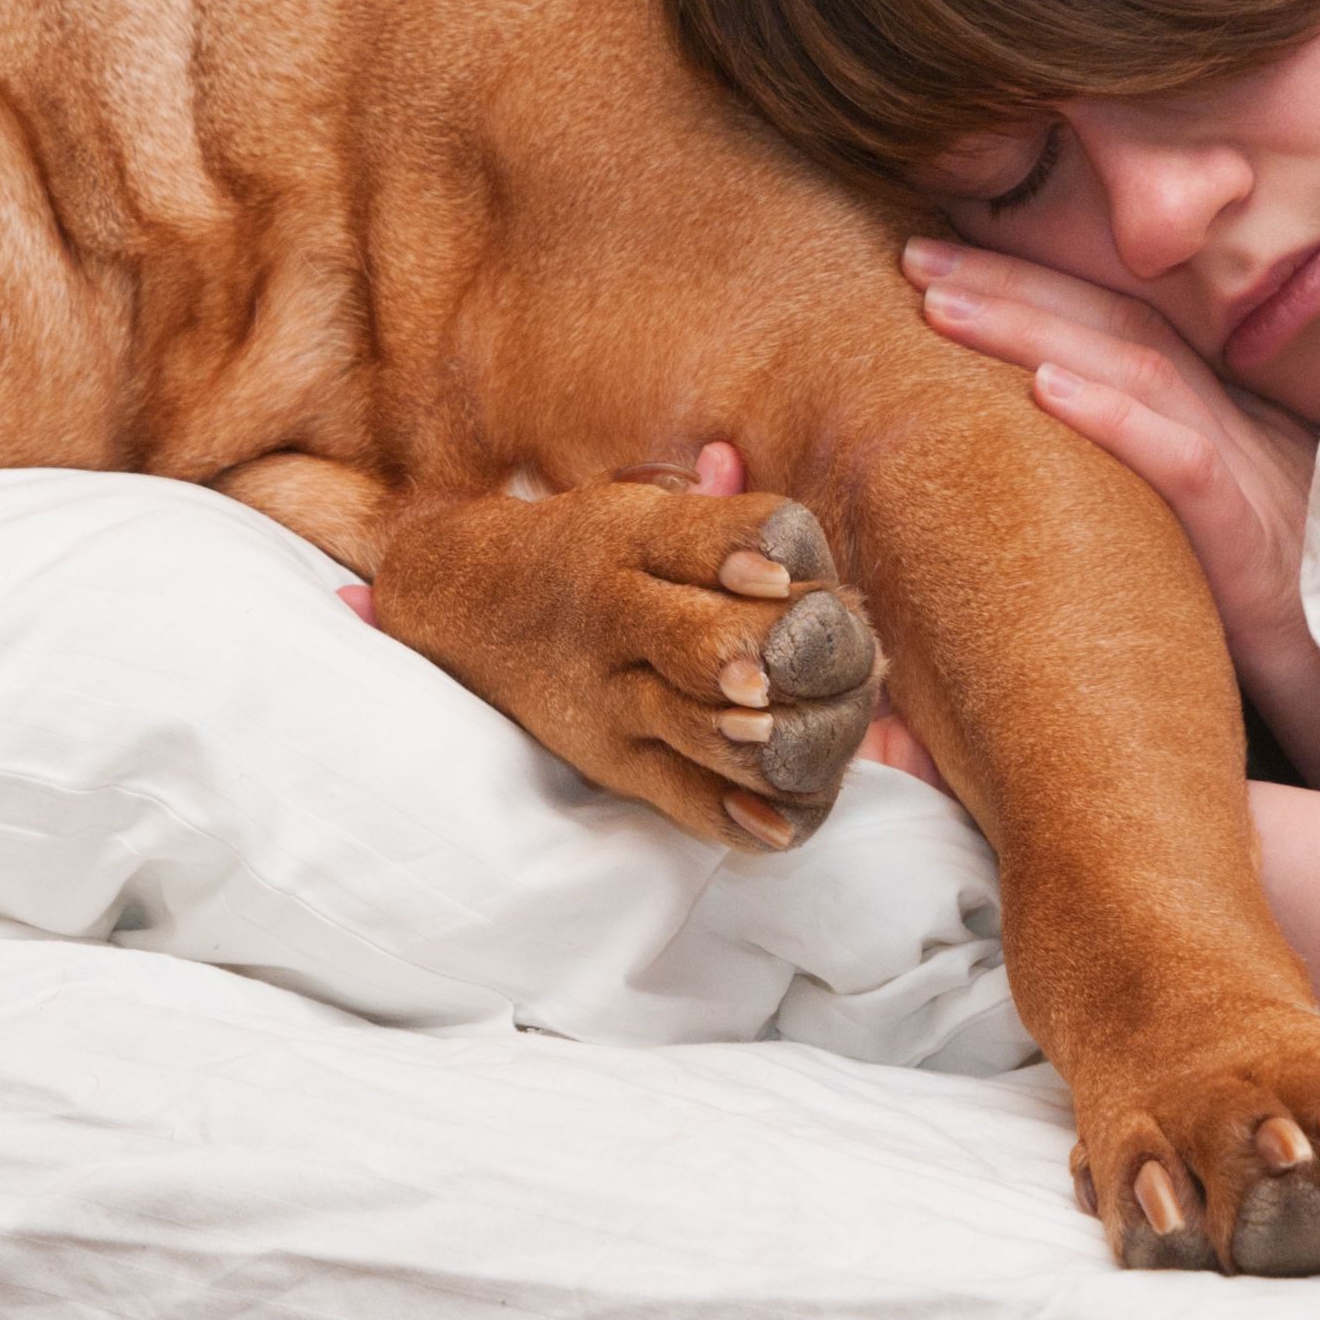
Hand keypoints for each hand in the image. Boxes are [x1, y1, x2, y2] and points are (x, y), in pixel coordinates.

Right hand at [343, 445, 953, 791]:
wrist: (463, 606)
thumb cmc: (592, 551)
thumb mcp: (641, 502)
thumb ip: (724, 510)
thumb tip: (775, 513)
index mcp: (636, 534)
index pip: (738, 540)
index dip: (793, 562)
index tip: (803, 577)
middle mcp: (618, 616)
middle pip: (729, 648)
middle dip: (814, 656)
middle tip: (856, 655)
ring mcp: (613, 701)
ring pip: (716, 734)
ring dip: (793, 736)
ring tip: (830, 720)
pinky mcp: (613, 766)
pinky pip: (690, 804)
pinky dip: (747, 817)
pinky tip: (789, 812)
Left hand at [902, 235, 1319, 786]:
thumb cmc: (1285, 651)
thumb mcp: (1201, 559)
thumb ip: (1134, 512)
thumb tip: (1019, 494)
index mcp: (1222, 433)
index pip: (1125, 332)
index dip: (1038, 290)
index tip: (944, 269)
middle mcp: (1238, 438)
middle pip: (1119, 331)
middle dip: (1013, 286)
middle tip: (914, 258)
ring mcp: (1254, 484)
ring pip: (1141, 375)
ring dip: (1035, 330)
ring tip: (942, 306)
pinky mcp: (1261, 551)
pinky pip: (1187, 468)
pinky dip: (1117, 422)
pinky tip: (1045, 393)